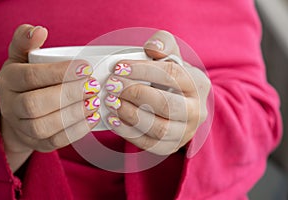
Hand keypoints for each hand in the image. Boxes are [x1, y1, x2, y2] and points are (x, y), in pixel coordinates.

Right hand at [0, 24, 100, 171]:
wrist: (20, 113)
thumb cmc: (26, 80)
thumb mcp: (22, 57)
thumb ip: (26, 42)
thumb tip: (38, 30)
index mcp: (9, 81)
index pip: (29, 77)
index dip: (58, 73)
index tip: (86, 68)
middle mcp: (11, 107)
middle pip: (35, 104)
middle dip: (68, 94)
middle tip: (92, 86)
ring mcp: (22, 128)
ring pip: (44, 126)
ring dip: (73, 114)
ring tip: (94, 102)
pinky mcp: (37, 143)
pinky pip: (55, 142)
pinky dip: (76, 131)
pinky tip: (93, 118)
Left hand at [104, 31, 210, 154]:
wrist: (182, 106)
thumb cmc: (172, 80)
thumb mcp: (173, 57)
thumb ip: (164, 44)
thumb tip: (152, 46)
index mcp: (198, 84)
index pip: (172, 74)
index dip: (143, 69)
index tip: (119, 67)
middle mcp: (196, 111)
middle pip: (166, 104)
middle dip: (135, 93)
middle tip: (112, 85)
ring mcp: (185, 132)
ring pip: (158, 128)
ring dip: (130, 114)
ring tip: (110, 102)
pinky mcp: (170, 147)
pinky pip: (149, 144)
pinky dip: (128, 132)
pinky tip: (113, 119)